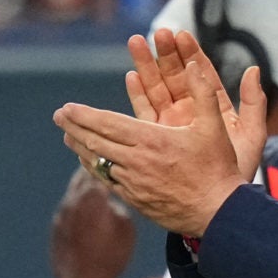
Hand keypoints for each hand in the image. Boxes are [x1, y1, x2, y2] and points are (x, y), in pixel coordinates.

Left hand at [51, 166, 134, 277]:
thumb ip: (118, 205)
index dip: (108, 162)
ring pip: (73, 193)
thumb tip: (109, 201)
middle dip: (92, 170)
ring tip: (93, 188)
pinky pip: (67, 210)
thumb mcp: (127, 226)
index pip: (99, 167)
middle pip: (82, 176)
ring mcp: (61, 214)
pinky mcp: (56, 229)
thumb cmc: (111, 255)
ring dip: (82, 188)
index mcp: (93, 194)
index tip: (113, 158)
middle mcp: (73, 200)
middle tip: (102, 164)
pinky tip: (84, 213)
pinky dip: (76, 207)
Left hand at [53, 31, 265, 237]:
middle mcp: (137, 162)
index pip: (108, 124)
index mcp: (152, 140)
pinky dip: (95, 169)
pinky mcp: (136, 200)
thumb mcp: (215, 127)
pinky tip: (90, 163)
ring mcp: (134, 183)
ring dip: (80, 148)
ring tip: (67, 137)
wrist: (218, 214)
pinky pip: (107, 181)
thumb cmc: (218, 170)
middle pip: (96, 143)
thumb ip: (204, 92)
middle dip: (74, 128)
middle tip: (58, 116)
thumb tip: (194, 64)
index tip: (67, 108)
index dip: (85, 115)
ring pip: (98, 163)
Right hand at [133, 28, 268, 178]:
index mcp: (214, 108)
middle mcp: (192, 112)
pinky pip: (145, 112)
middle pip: (175, 76)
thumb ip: (254, 103)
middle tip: (156, 33)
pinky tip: (131, 77)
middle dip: (165, 54)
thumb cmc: (237, 171)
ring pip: (157, 89)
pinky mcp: (157, 137)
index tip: (180, 34)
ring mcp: (173, 124)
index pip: (201, 74)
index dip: (191, 53)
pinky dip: (138, 95)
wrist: (216, 204)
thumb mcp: (252, 136)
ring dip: (146, 66)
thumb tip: (254, 69)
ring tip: (136, 42)